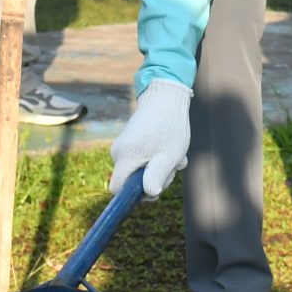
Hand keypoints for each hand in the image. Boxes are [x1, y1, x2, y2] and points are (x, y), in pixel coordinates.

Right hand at [110, 78, 191, 197]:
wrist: (165, 95)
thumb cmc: (169, 126)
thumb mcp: (168, 155)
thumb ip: (157, 176)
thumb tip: (149, 194)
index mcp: (125, 157)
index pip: (117, 189)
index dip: (134, 196)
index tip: (154, 190)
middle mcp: (118, 151)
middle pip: (132, 180)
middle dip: (154, 178)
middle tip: (173, 166)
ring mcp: (123, 145)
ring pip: (140, 168)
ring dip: (159, 166)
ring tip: (174, 153)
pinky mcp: (130, 140)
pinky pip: (142, 157)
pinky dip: (157, 156)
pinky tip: (170, 147)